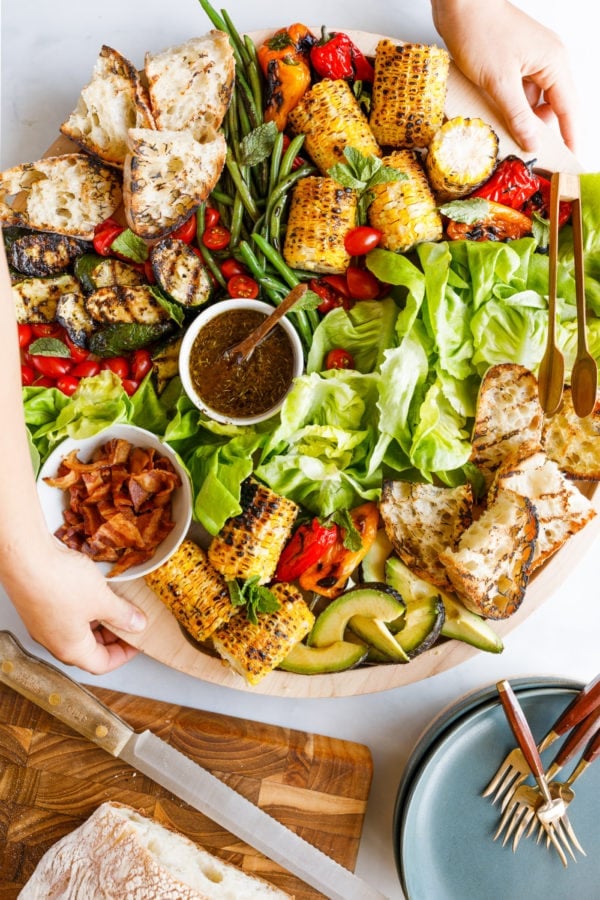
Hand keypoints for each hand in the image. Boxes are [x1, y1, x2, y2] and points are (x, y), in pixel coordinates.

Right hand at [4, 531, 146, 674]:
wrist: (25, 557)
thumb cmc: (58, 583)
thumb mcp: (102, 600)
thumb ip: (122, 615)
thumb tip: (136, 624)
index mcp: (70, 649)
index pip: (102, 664)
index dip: (124, 654)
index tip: (138, 640)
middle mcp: (53, 641)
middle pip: (89, 649)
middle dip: (113, 637)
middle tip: (130, 621)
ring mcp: (43, 623)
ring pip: (77, 630)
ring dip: (98, 620)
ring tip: (116, 603)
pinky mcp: (39, 604)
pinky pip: (66, 614)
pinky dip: (84, 608)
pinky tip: (95, 591)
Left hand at [431, 0, 577, 152]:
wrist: (458, 2)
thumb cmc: (480, 30)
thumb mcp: (499, 81)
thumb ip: (517, 115)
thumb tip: (532, 143)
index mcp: (554, 63)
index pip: (570, 110)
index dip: (569, 138)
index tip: (568, 162)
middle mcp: (547, 61)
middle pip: (551, 108)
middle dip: (537, 130)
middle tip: (521, 150)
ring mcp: (529, 61)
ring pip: (531, 102)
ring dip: (518, 119)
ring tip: (502, 133)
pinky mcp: (511, 61)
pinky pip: (516, 92)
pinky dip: (506, 106)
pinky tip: (492, 116)